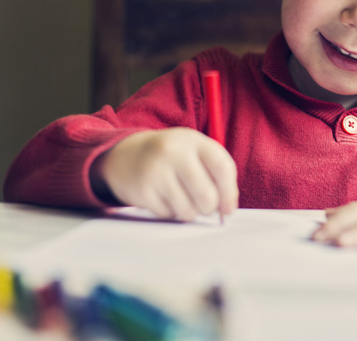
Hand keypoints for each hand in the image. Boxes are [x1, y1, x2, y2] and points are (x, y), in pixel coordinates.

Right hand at [90, 127, 237, 220]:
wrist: (126, 154)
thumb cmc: (172, 156)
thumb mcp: (195, 151)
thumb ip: (216, 173)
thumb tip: (227, 207)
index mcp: (193, 140)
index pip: (222, 168)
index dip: (229, 193)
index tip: (229, 208)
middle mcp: (174, 153)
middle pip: (207, 196)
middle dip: (210, 208)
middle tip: (205, 206)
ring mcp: (156, 171)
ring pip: (188, 211)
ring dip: (189, 211)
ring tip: (181, 197)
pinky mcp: (142, 191)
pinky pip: (169, 215)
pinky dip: (171, 212)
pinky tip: (164, 197)